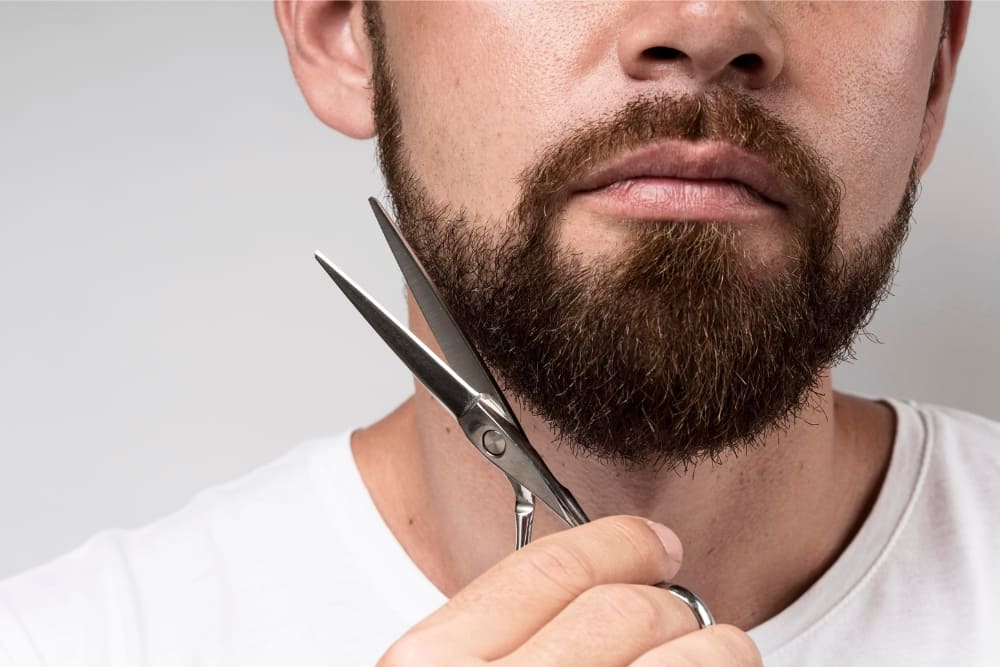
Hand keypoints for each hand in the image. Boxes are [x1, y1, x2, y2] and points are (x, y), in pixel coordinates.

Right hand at [377, 515, 761, 665]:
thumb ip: (506, 644)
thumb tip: (610, 586)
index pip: (551, 569)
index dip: (616, 545)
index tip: (651, 546)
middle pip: (630, 611)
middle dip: (670, 605)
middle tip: (678, 619)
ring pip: (698, 658)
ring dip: (717, 651)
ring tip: (712, 657)